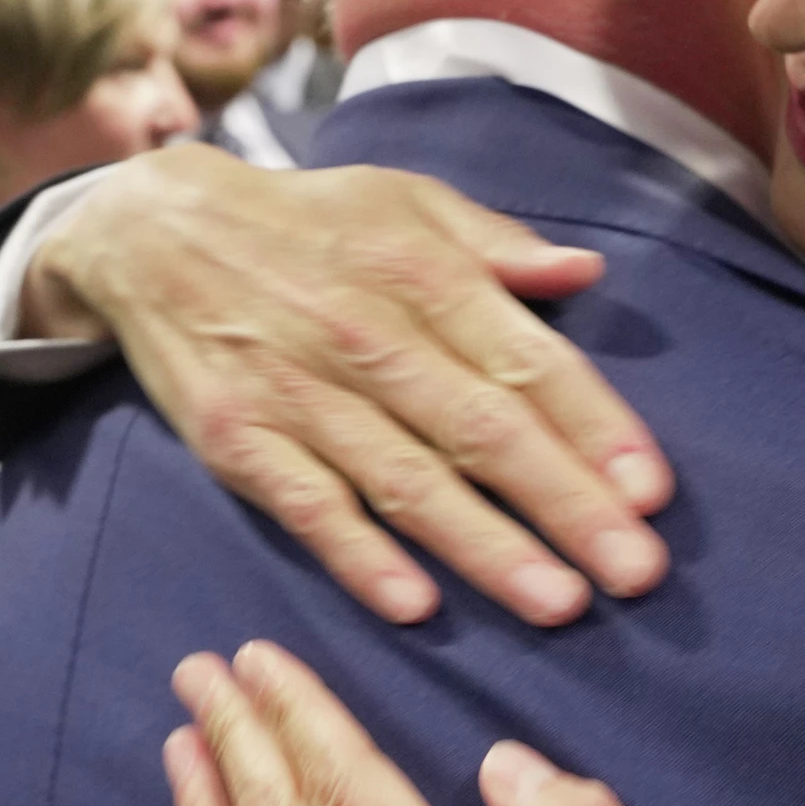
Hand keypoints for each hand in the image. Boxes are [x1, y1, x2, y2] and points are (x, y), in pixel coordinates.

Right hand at [26, 145, 674, 626]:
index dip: (594, 427)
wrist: (152, 228)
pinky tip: (415, 604)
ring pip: (406, 481)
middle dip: (566, 505)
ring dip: (485, 547)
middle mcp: (368, 336)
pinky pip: (307, 507)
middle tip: (637, 571)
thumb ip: (499, 245)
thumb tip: (586, 272)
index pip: (527, 360)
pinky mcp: (237, 440)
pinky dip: (358, 556)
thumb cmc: (309, 222)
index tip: (653, 491)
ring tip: (558, 602)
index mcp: (424, 273)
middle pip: (482, 431)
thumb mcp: (407, 201)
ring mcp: (300, 394)